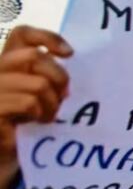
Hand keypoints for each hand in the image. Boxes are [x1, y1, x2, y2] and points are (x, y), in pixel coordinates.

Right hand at [0, 27, 72, 188]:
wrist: (3, 154)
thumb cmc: (25, 123)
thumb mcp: (39, 94)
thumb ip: (46, 75)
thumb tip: (70, 60)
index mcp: (5, 63)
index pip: (22, 34)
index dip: (47, 37)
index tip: (70, 54)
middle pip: (34, 56)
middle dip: (58, 76)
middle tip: (64, 96)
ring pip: (38, 84)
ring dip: (52, 103)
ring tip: (47, 117)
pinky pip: (29, 102)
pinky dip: (40, 114)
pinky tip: (36, 124)